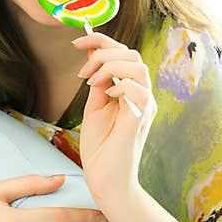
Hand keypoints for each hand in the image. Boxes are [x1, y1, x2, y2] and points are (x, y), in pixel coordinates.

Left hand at [73, 32, 156, 204]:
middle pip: (133, 55)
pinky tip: (107, 94)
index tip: (77, 42)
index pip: (124, 54)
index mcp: (131, 91)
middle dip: (103, 52)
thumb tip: (92, 57)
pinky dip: (121, 85)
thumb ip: (98, 83)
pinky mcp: (139, 121)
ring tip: (92, 81)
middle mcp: (142, 96)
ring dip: (110, 66)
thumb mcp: (94, 107)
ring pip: (138, 67)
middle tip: (83, 71)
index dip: (101, 41)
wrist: (105, 180)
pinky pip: (140, 91)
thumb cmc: (101, 148)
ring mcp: (143, 107)